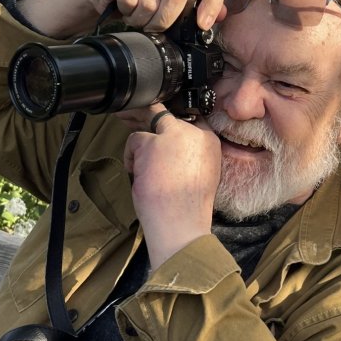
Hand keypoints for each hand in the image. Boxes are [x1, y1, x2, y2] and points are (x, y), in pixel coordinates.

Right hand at [92, 0, 226, 30]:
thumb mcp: (166, 4)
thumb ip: (192, 8)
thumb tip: (221, 16)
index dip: (213, 4)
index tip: (202, 24)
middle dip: (163, 21)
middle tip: (151, 27)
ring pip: (151, 3)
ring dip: (139, 19)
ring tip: (134, 14)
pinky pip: (131, 0)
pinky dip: (125, 11)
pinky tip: (122, 5)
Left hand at [122, 106, 220, 269]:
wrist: (181, 223)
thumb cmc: (186, 206)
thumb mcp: (198, 171)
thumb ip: (187, 153)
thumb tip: (166, 144)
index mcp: (210, 142)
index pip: (191, 119)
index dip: (172, 126)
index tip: (163, 139)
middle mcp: (194, 133)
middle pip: (167, 117)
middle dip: (152, 128)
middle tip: (145, 148)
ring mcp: (174, 134)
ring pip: (148, 127)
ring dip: (141, 149)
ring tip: (145, 173)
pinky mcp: (153, 142)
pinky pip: (134, 139)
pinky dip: (130, 158)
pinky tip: (138, 176)